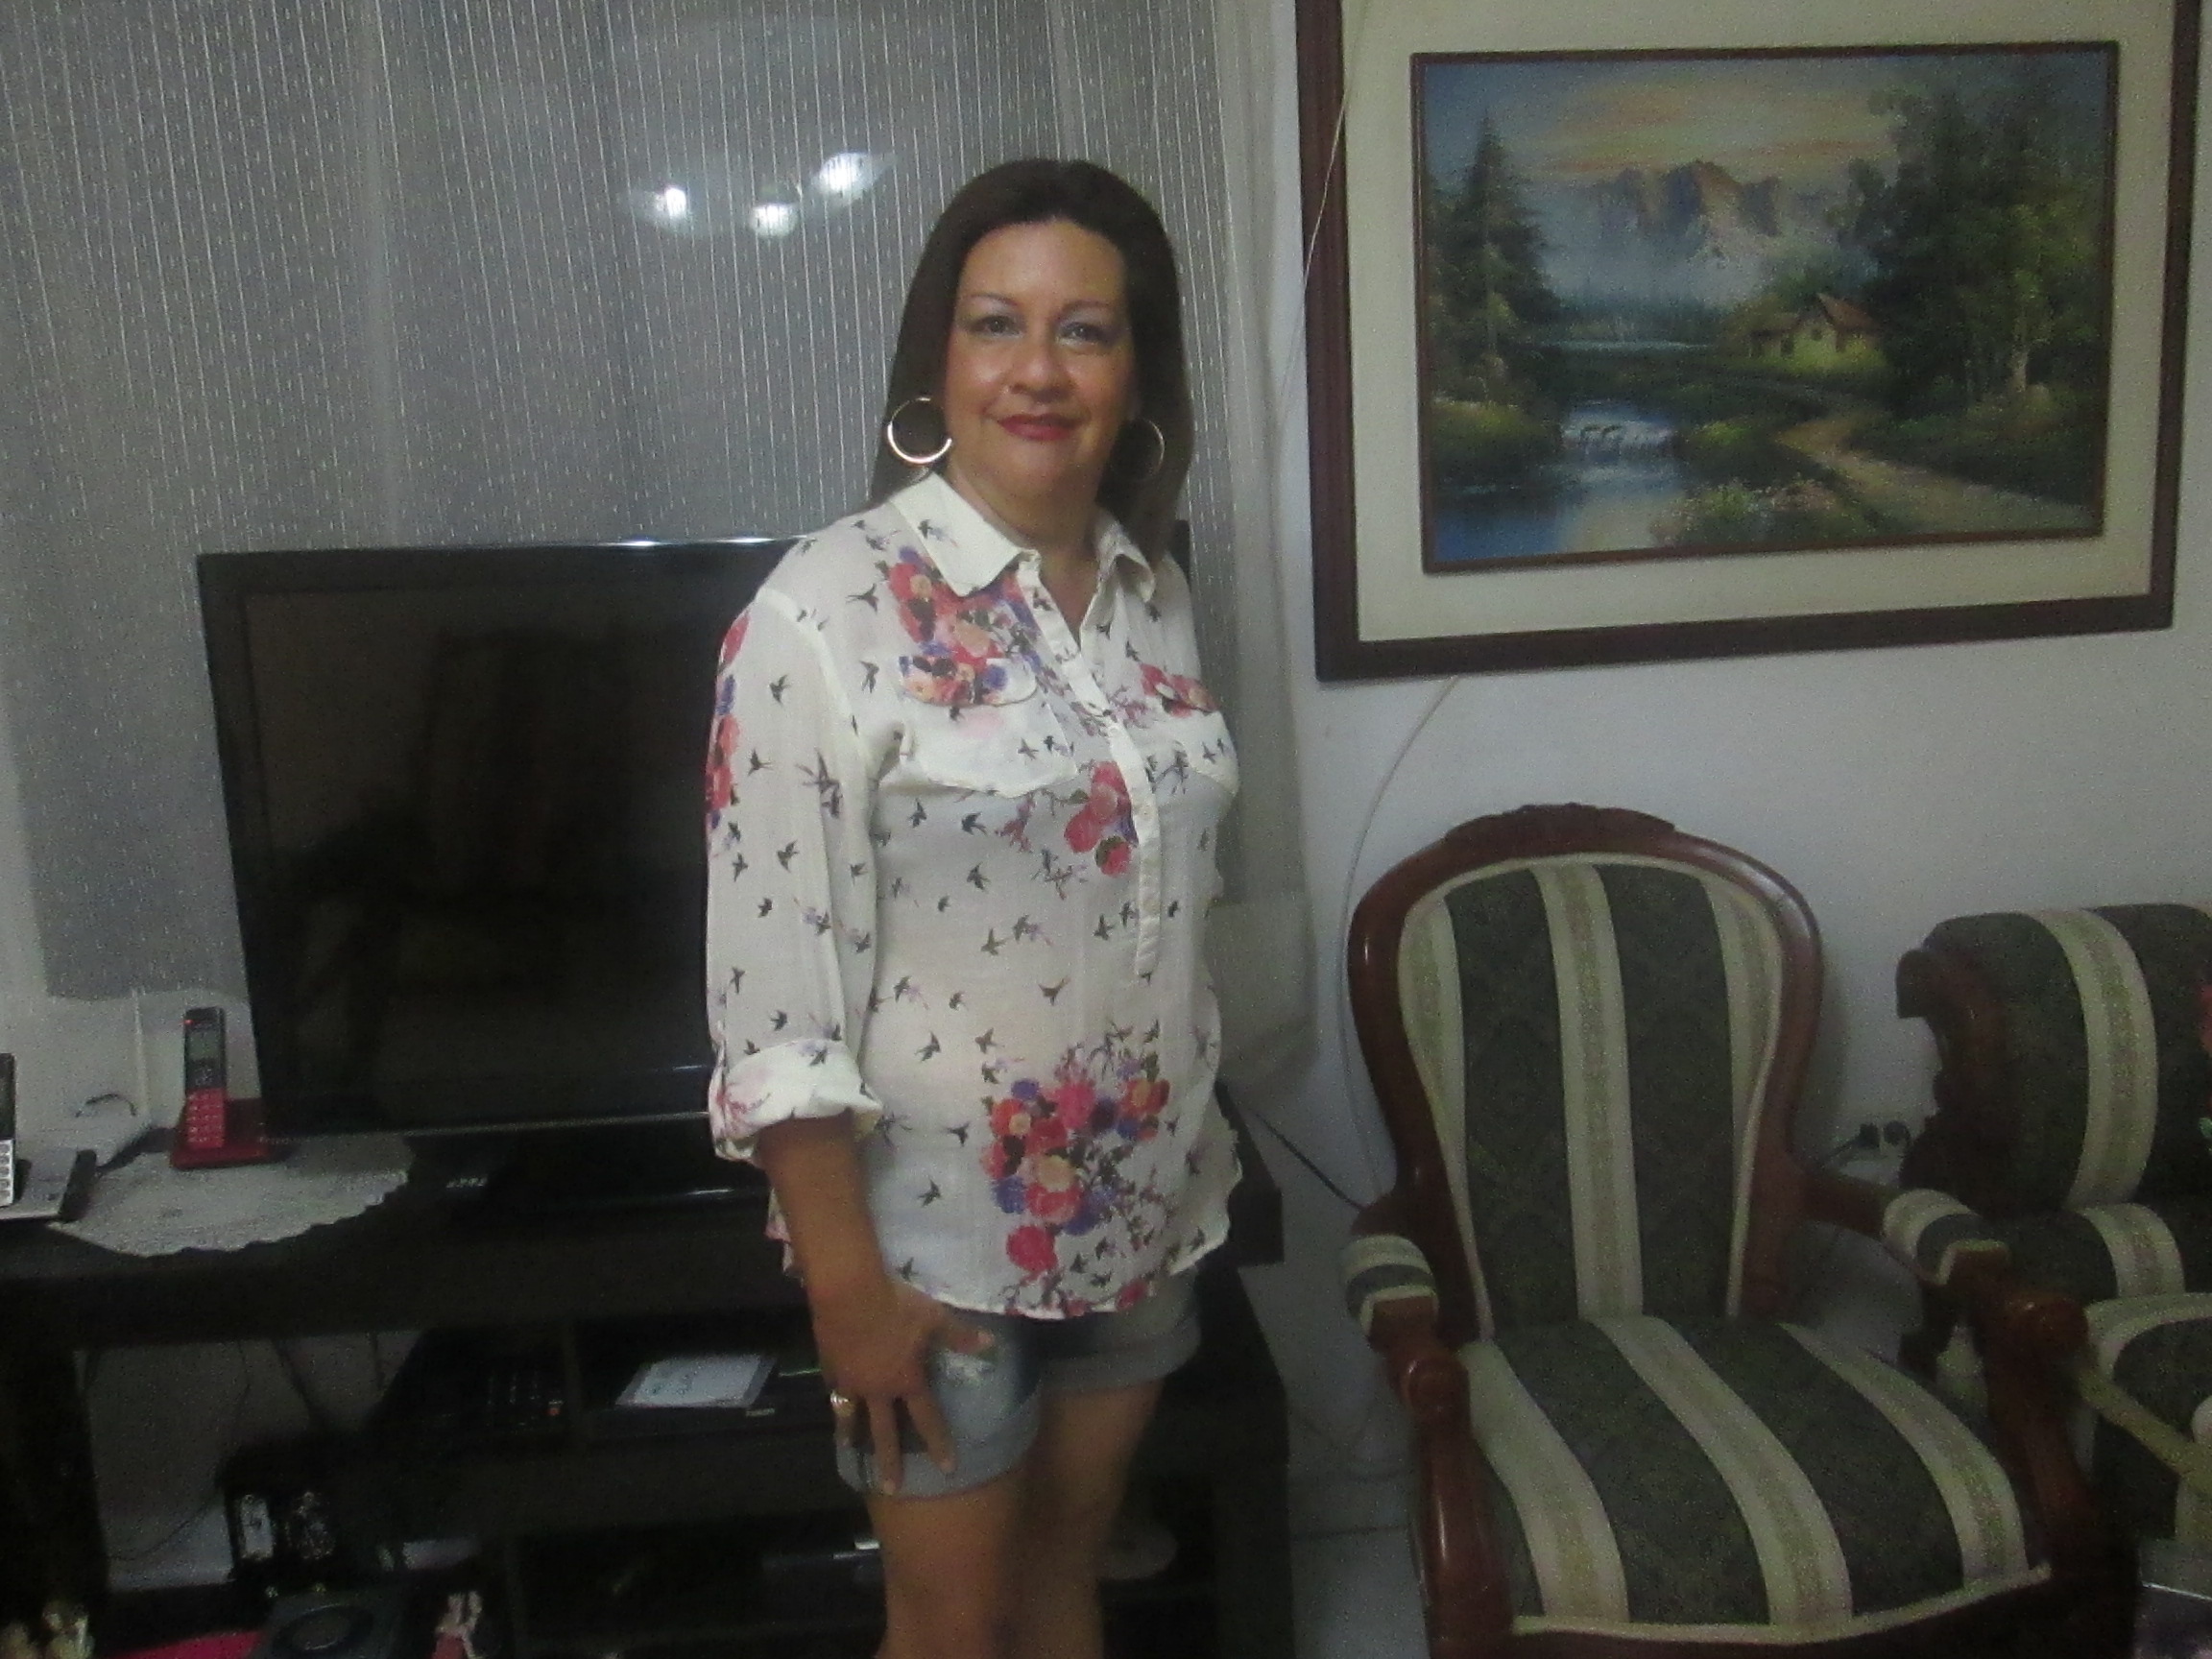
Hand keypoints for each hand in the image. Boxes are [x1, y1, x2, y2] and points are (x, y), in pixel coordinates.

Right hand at [810, 1274, 993, 1493]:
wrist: (848, 1291)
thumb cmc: (896, 1305)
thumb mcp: (933, 1318)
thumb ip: (959, 1335)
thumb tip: (992, 1345)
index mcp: (906, 1380)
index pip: (927, 1419)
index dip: (938, 1443)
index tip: (946, 1468)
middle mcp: (878, 1390)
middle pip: (883, 1432)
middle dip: (888, 1461)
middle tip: (890, 1487)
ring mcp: (850, 1381)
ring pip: (850, 1415)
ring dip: (851, 1435)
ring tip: (848, 1449)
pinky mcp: (829, 1366)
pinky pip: (833, 1388)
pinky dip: (835, 1396)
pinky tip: (834, 1398)